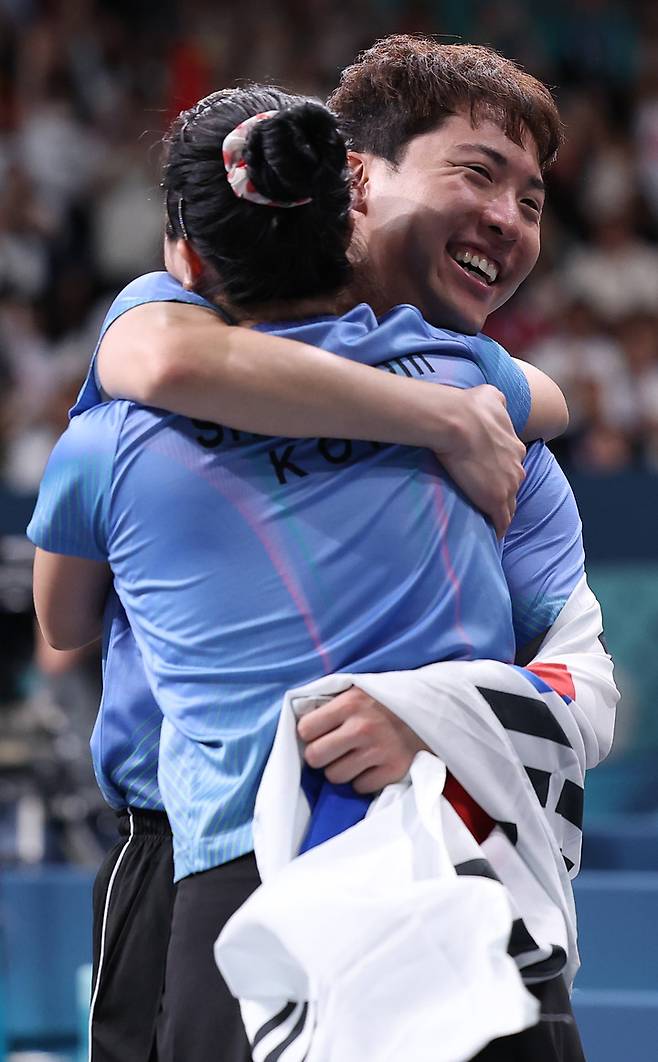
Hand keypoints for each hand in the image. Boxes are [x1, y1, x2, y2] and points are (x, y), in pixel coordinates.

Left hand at [297, 687, 427, 793]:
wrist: (432, 709)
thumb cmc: (385, 701)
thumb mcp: (357, 690)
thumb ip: (330, 703)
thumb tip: (297, 719)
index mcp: (349, 703)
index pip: (305, 730)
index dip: (310, 733)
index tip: (319, 732)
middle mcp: (362, 728)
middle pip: (315, 757)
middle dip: (320, 755)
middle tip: (332, 750)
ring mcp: (379, 751)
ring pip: (335, 776)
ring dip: (341, 769)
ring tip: (354, 756)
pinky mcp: (394, 770)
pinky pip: (360, 787)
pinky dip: (363, 780)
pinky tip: (372, 765)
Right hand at [434, 385, 525, 537]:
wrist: (458, 422)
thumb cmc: (470, 407)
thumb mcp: (492, 396)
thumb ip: (498, 403)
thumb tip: (496, 401)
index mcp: (515, 447)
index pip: (511, 465)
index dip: (500, 471)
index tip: (489, 476)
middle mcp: (516, 467)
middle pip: (513, 485)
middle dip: (503, 491)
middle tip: (487, 498)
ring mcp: (507, 485)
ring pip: (509, 504)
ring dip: (501, 510)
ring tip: (490, 519)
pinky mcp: (495, 500)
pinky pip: (501, 521)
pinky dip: (499, 528)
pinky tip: (494, 535)